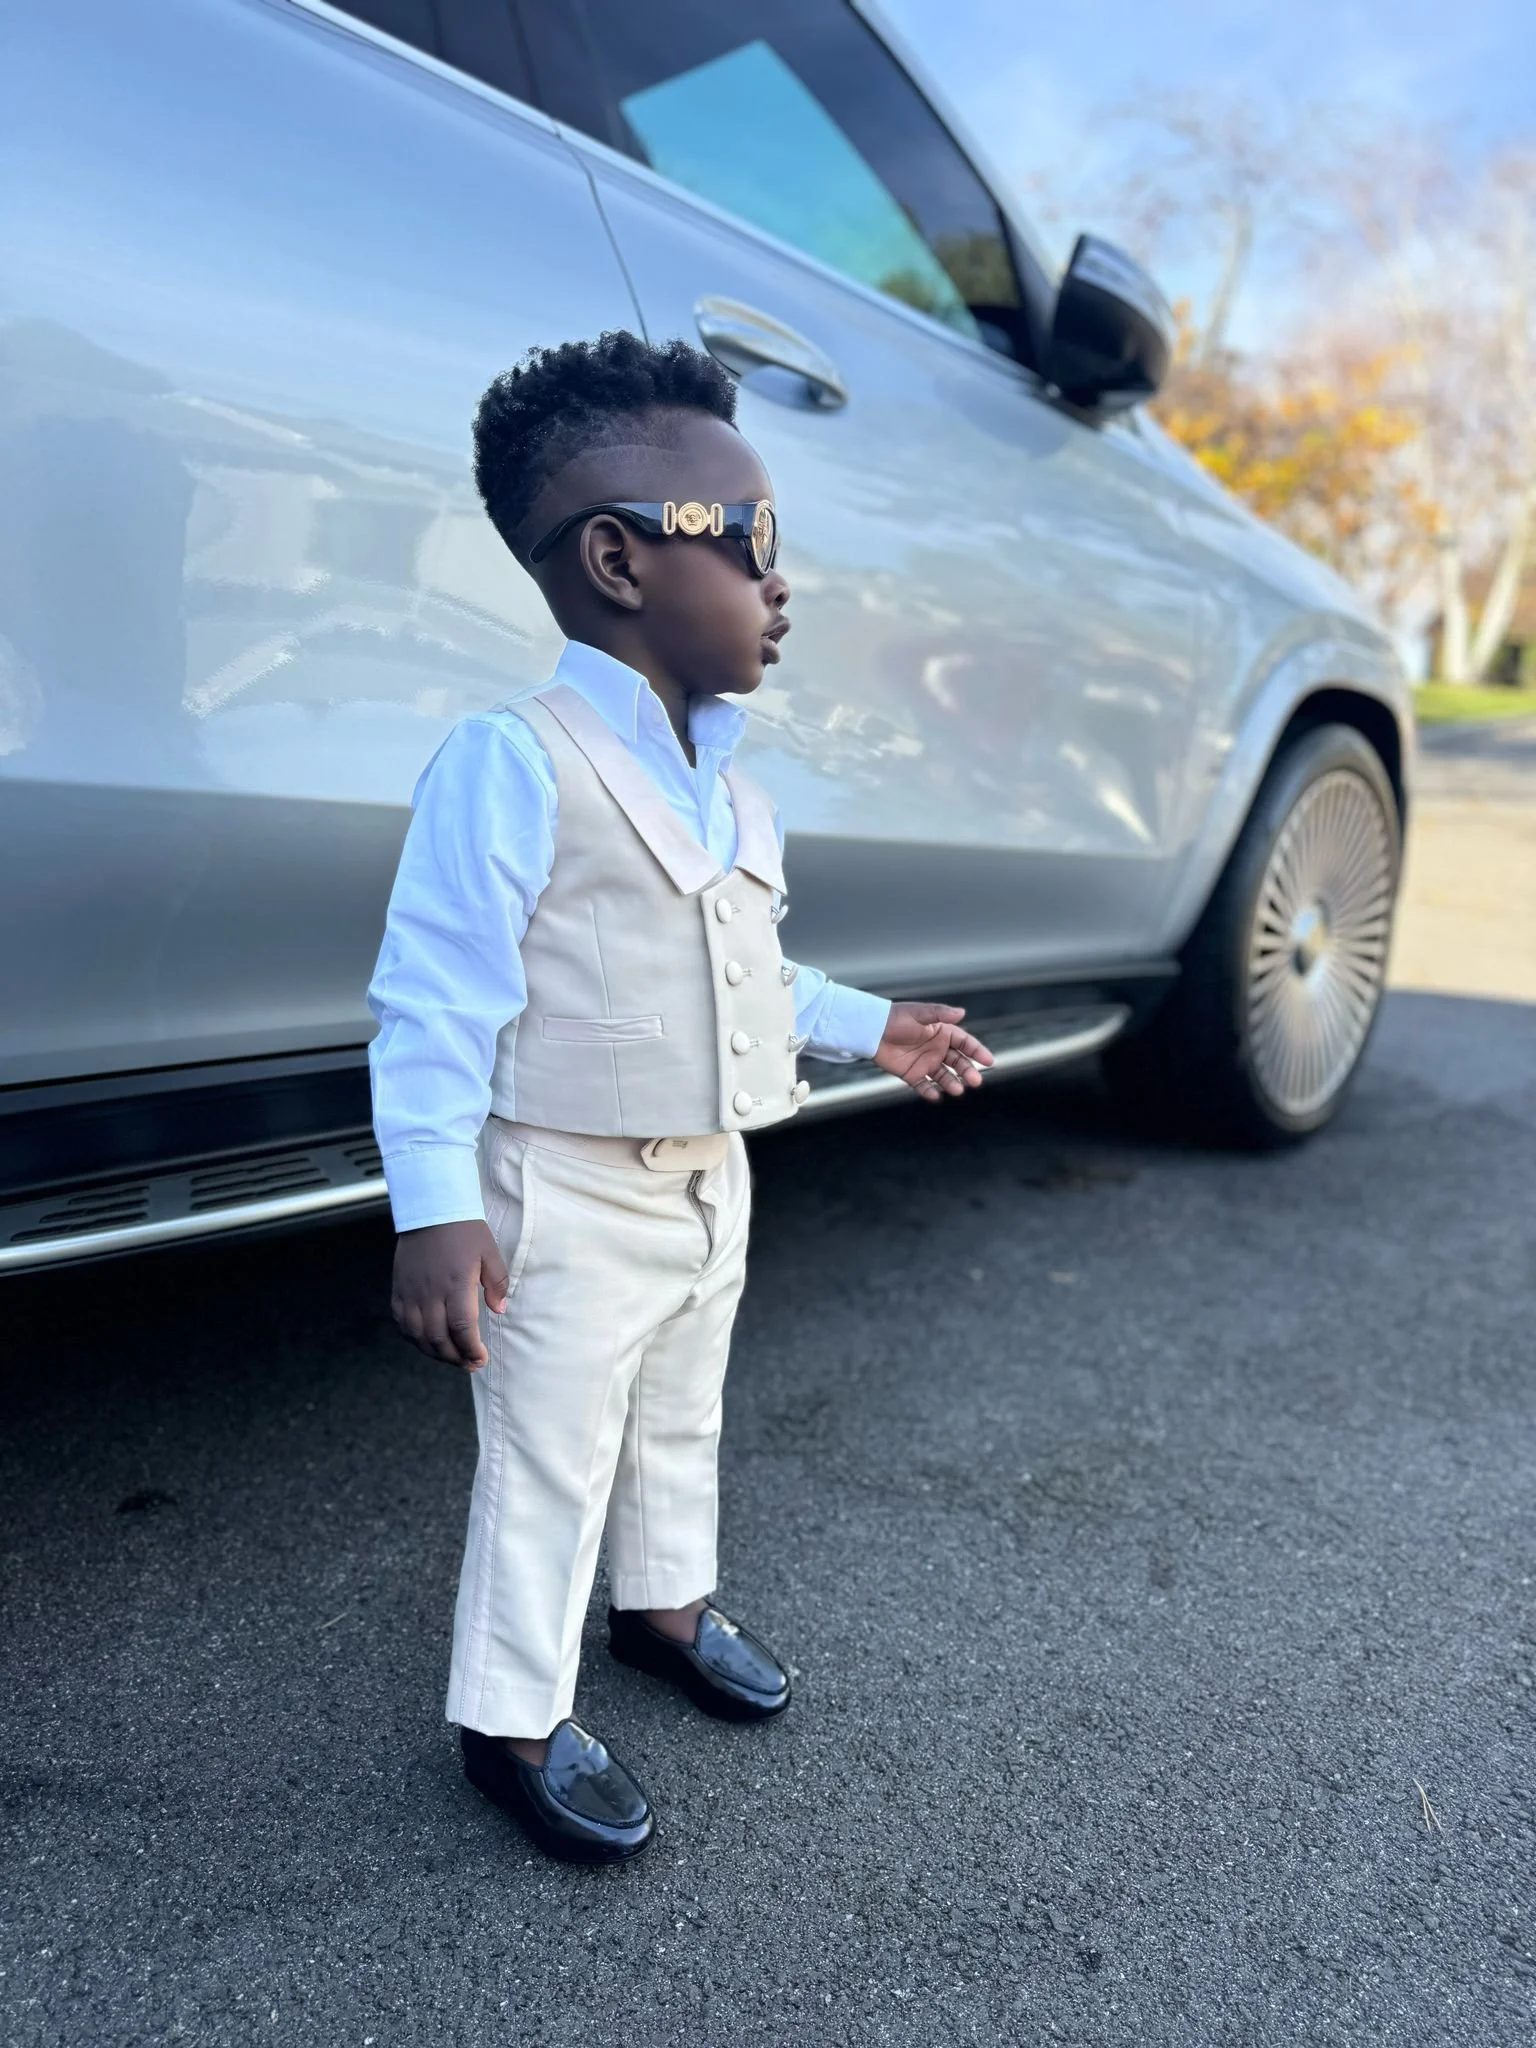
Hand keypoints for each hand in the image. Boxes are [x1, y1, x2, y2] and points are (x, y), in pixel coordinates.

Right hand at [390, 1219, 508, 1369]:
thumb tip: (499, 1310)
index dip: (471, 1350)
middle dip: (455, 1358)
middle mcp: (431, 1292)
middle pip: (439, 1338)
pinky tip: (426, 1342)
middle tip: (469, 1363)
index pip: (462, 1328)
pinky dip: (413, 1338)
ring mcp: (411, 1292)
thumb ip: (497, 1283)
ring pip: (417, 1336)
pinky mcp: (398, 1289)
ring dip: (434, 1353)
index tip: (480, 1358)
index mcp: (457, 1284)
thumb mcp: (490, 1253)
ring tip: (451, 1357)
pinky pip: (401, 1323)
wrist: (430, 1209)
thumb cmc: (464, 1230)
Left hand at [874, 1002, 993, 1101]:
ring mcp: (925, 1063)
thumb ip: (941, 1014)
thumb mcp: (920, 1013)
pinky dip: (930, 1092)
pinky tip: (936, 1096)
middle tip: (975, 1081)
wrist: (871, 1030)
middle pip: (958, 1063)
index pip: (965, 1043)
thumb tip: (962, 1012)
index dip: (977, 1052)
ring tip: (957, 1090)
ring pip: (944, 1076)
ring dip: (951, 1083)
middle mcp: (937, 1049)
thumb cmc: (896, 1018)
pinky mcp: (912, 1074)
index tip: (988, 1061)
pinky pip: (924, 1086)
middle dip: (968, 1072)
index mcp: (942, 1033)